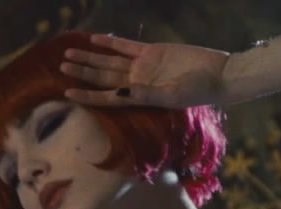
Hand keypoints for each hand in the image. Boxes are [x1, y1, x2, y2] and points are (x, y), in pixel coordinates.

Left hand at [60, 34, 228, 108]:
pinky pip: (126, 47)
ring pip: (109, 61)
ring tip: (68, 54)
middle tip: (61, 65)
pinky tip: (94, 39)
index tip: (66, 92)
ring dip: (89, 58)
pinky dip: (110, 43)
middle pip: (102, 77)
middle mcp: (136, 83)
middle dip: (81, 72)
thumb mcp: (172, 95)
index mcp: (139, 97)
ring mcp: (143, 67)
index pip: (106, 97)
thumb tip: (122, 92)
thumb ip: (147, 94)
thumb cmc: (199, 90)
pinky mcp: (152, 52)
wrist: (219, 74)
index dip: (86, 95)